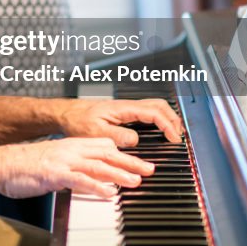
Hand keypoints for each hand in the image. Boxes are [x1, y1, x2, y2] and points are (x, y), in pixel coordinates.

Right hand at [0, 136, 154, 199]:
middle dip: (130, 162)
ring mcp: (63, 161)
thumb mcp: (54, 161)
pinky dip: (97, 187)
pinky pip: (80, 180)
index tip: (139, 161)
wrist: (2, 164)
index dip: (123, 154)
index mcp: (71, 144)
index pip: (104, 145)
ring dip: (119, 174)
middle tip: (149, 170)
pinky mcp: (55, 174)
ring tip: (135, 181)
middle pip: (107, 154)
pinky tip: (109, 193)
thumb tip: (90, 177)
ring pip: (98, 165)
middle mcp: (70, 149)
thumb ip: (73, 167)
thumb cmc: (25, 166)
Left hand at [58, 98, 182, 146]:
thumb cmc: (78, 121)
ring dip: (167, 118)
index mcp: (123, 108)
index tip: (174, 138)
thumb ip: (117, 136)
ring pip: (154, 107)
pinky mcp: (124, 114)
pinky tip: (159, 130)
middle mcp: (127, 106)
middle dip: (173, 119)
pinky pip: (147, 113)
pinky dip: (158, 120)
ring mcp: (126, 109)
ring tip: (174, 134)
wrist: (67, 114)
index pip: (153, 112)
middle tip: (179, 136)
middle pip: (159, 105)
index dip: (167, 125)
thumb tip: (135, 140)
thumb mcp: (96, 132)